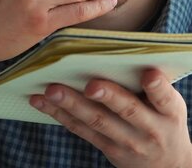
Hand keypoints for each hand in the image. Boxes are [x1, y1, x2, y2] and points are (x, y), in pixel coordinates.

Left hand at [30, 69, 191, 167]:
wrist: (166, 165)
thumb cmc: (165, 122)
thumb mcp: (172, 106)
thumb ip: (156, 88)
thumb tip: (127, 57)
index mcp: (169, 112)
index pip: (165, 99)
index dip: (157, 87)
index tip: (149, 74)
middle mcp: (149, 129)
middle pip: (126, 110)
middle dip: (107, 96)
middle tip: (90, 85)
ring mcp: (126, 142)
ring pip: (96, 121)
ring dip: (72, 105)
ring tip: (52, 90)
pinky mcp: (107, 147)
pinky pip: (82, 130)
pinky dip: (61, 115)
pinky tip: (43, 101)